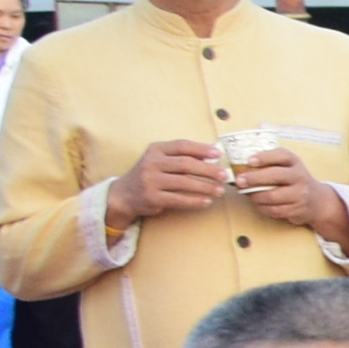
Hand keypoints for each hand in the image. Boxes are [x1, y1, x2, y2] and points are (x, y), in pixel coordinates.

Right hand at [111, 141, 229, 229]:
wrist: (124, 194)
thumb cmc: (149, 175)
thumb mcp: (159, 160)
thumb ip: (180, 156)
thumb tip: (211, 154)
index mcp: (155, 150)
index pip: (181, 146)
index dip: (201, 149)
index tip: (218, 154)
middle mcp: (151, 163)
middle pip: (186, 164)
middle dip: (208, 170)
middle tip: (224, 175)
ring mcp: (151, 180)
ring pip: (184, 183)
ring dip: (205, 187)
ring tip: (220, 191)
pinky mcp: (152, 197)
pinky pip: (179, 199)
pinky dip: (195, 201)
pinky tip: (207, 201)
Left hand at [228, 142, 332, 230]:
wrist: (318, 200)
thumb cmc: (294, 180)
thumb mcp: (287, 166)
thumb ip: (270, 163)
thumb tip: (240, 166)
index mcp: (295, 162)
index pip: (281, 155)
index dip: (264, 158)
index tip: (249, 161)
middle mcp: (299, 176)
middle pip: (275, 176)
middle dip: (254, 179)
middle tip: (239, 181)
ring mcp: (300, 194)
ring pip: (273, 196)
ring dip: (256, 196)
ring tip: (247, 194)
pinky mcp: (297, 209)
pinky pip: (275, 210)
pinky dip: (262, 208)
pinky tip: (258, 204)